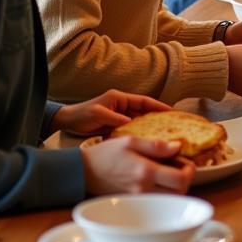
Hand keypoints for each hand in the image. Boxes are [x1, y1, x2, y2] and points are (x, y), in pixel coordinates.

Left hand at [51, 90, 173, 136]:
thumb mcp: (99, 114)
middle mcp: (123, 106)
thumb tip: (132, 125)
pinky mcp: (116, 126)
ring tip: (164, 136)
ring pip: (139, 122)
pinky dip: (139, 135)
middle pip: (145, 111)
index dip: (159, 105)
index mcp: (120, 98)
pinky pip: (131, 130)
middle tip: (173, 125)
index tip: (172, 111)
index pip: (144, 101)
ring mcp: (120, 116)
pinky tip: (146, 143)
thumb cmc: (82, 114)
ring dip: (150, 128)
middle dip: (158, 118)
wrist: (68, 121)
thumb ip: (115, 119)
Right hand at [81, 134, 194, 194]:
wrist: (84, 172)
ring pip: (169, 200)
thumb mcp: (131, 140)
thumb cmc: (107, 153)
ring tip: (168, 171)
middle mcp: (144, 189)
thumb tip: (178, 147)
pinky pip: (156, 201)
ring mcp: (138, 199)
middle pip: (179, 193)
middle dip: (185, 179)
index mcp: (146, 172)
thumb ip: (156, 145)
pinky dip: (162, 192)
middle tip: (180, 166)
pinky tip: (156, 179)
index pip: (181, 180)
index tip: (187, 161)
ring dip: (175, 187)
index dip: (190, 171)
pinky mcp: (133, 204)